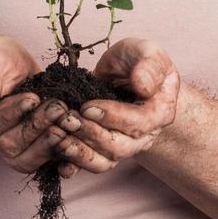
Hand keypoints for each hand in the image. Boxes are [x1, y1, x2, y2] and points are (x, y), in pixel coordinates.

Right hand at [0, 36, 73, 175]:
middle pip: (8, 145)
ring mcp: (7, 149)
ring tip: (67, 123)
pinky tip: (73, 141)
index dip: (10, 114)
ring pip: (24, 160)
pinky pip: (41, 162)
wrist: (3, 68)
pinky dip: (58, 155)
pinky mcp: (29, 151)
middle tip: (58, 107)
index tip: (32, 98)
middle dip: (36, 126)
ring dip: (48, 143)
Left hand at [54, 37, 178, 173]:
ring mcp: (124, 145)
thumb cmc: (137, 61)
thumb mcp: (146, 51)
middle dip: (90, 134)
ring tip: (58, 137)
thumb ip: (148, 65)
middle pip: (119, 147)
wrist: (126, 74)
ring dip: (79, 153)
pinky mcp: (103, 150)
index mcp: (160, 112)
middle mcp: (144, 135)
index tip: (87, 107)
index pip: (138, 122)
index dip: (112, 117)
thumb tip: (143, 86)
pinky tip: (59, 162)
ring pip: (104, 161)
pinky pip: (90, 165)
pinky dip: (74, 167)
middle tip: (66, 119)